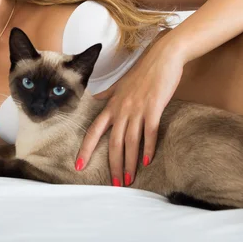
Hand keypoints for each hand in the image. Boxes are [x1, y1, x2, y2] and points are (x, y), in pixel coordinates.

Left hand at [75, 32, 186, 186]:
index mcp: (112, 105)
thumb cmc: (144, 71)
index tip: (78, 166)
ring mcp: (137, 109)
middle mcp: (121, 109)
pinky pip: (149, 132)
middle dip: (112, 165)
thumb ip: (107, 94)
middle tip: (114, 184)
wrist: (163, 57)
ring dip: (129, 163)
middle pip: (113, 142)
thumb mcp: (121, 83)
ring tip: (128, 180)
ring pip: (130, 141)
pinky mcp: (154, 108)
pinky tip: (147, 161)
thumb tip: (96, 99)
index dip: (86, 149)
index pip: (94, 130)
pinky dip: (148, 148)